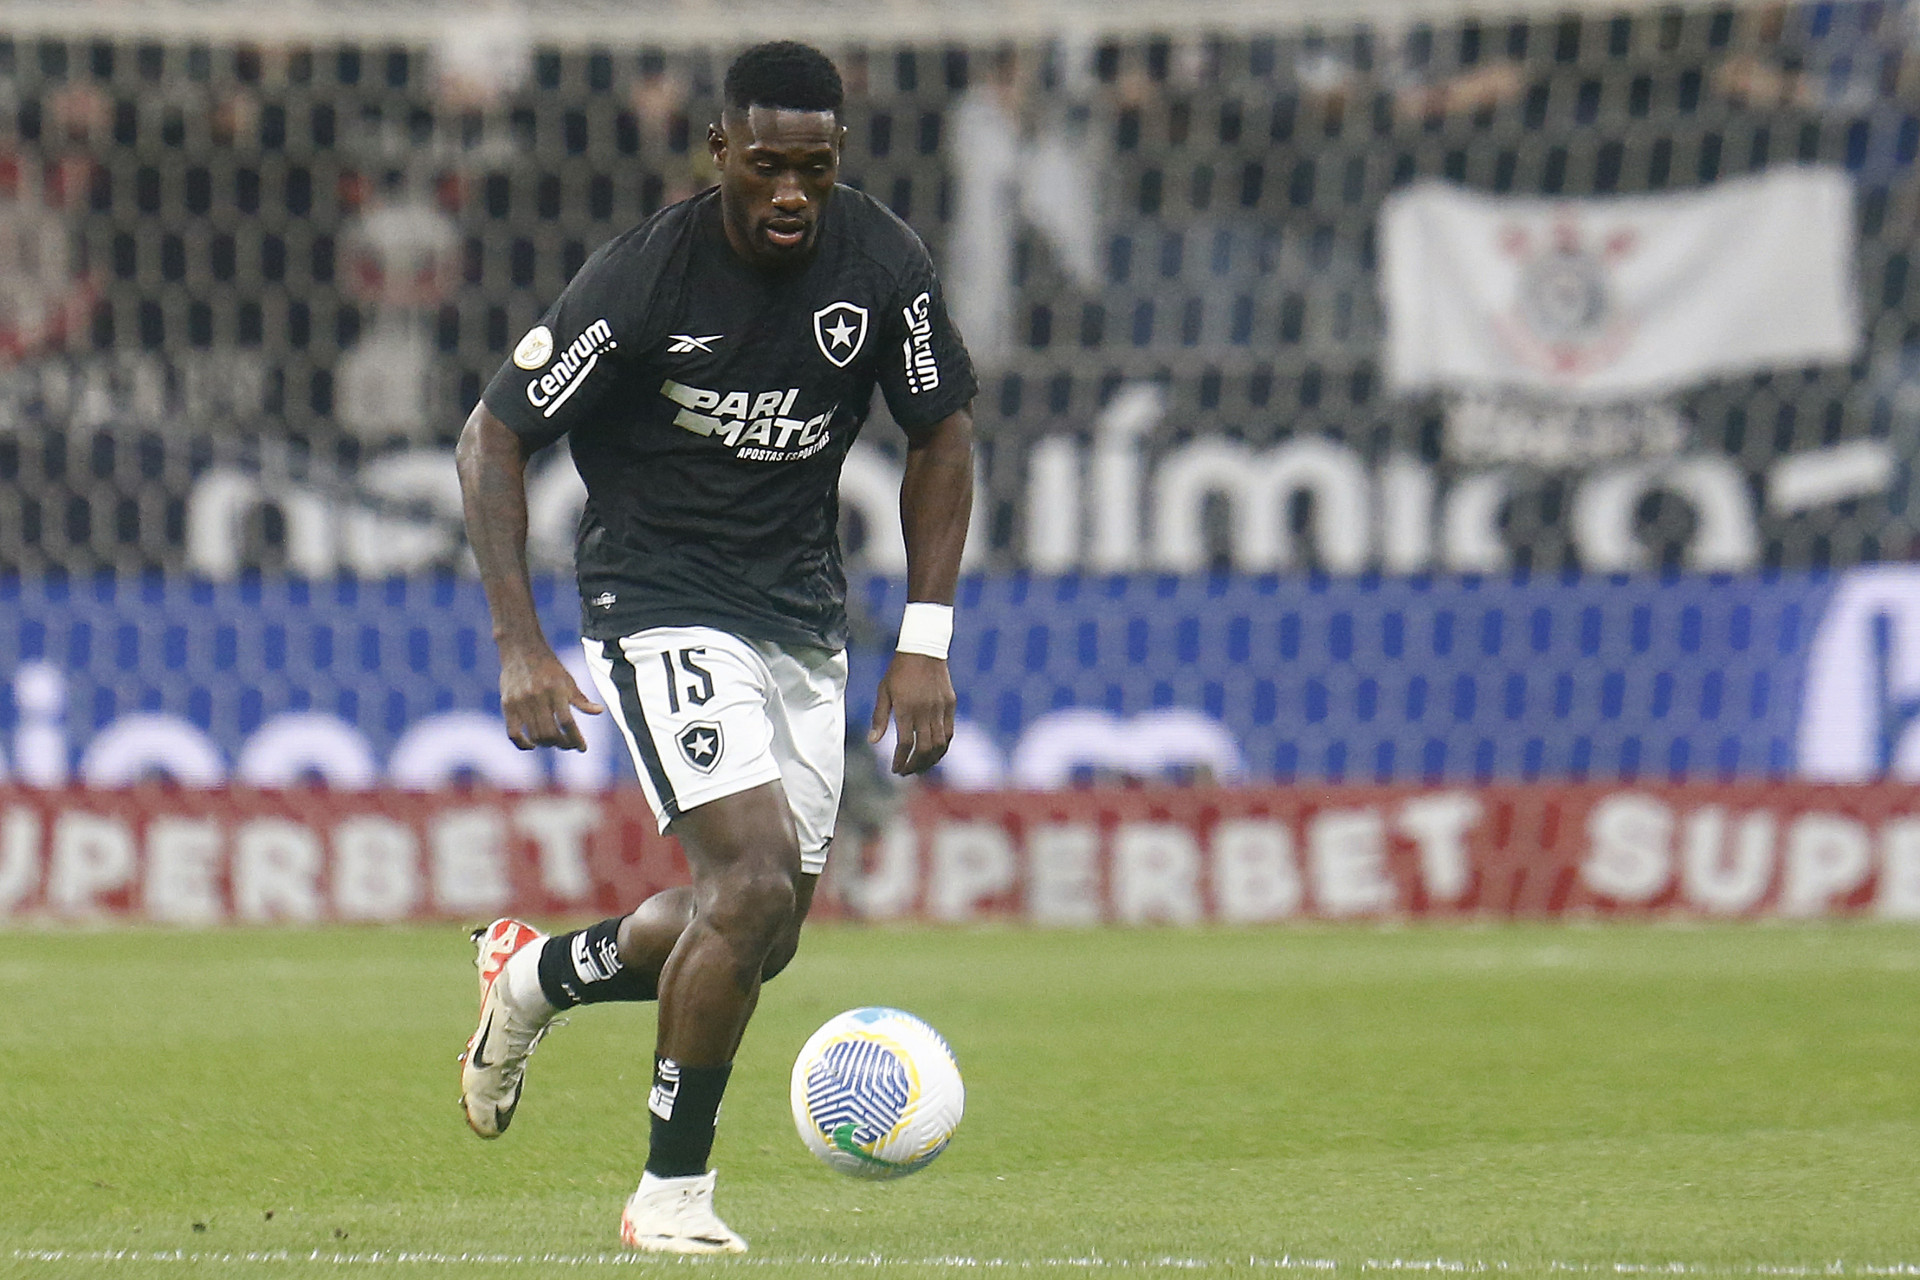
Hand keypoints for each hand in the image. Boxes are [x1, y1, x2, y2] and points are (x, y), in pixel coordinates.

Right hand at [499, 644, 603, 750]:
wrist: (521, 648)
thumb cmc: (549, 665)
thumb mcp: (568, 680)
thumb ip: (581, 699)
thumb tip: (600, 711)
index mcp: (556, 690)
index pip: (567, 722)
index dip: (576, 739)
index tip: (582, 748)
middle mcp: (538, 696)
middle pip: (551, 733)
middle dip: (563, 744)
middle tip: (569, 745)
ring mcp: (521, 702)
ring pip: (535, 735)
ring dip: (547, 744)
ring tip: (555, 742)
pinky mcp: (507, 704)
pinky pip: (513, 733)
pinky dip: (523, 744)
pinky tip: (532, 745)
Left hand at [869, 652, 955, 774]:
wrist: (923, 649)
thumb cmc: (899, 671)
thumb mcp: (884, 691)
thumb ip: (880, 718)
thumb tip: (872, 741)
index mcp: (906, 709)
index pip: (905, 744)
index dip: (900, 760)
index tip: (895, 769)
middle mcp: (925, 711)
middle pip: (924, 748)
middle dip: (915, 765)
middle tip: (906, 772)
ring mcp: (940, 708)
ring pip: (939, 744)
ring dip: (930, 760)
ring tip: (920, 767)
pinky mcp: (950, 704)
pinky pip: (949, 732)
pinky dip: (943, 747)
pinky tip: (935, 753)